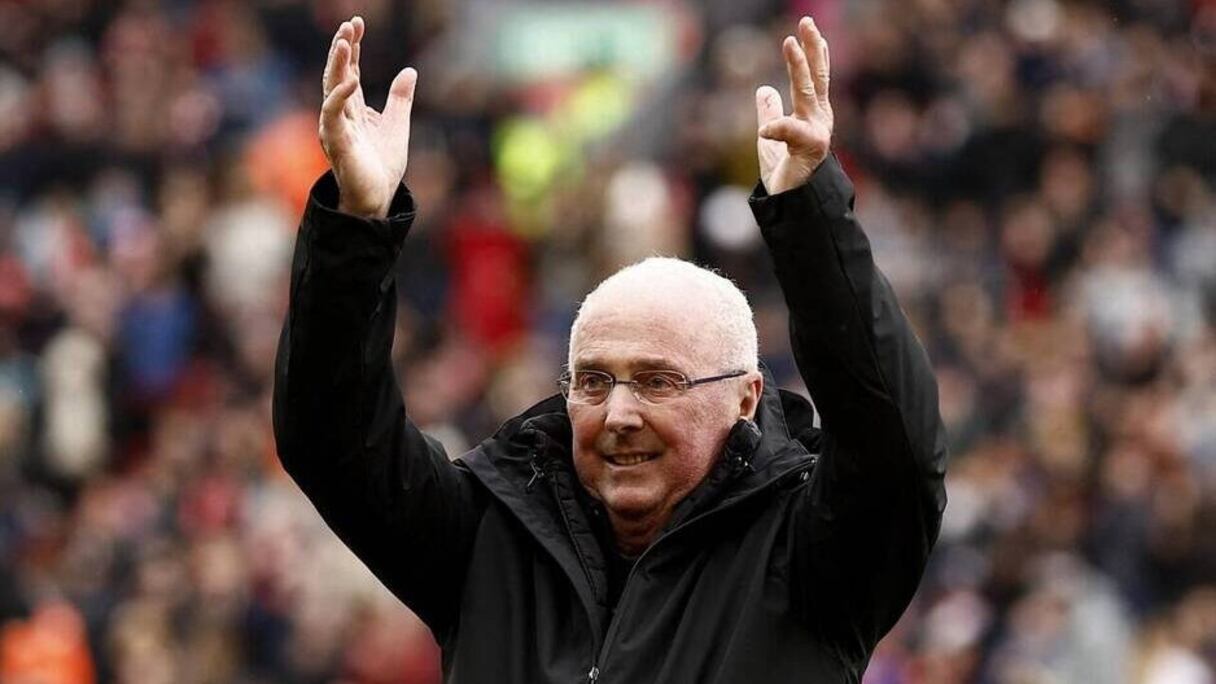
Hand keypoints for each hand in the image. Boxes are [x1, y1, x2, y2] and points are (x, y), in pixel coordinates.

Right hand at [320, 16, 416, 217]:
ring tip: (345, 41)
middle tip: (349, 24)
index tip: (358, 24)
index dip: (354, 48)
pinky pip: (332, 114)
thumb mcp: (398, 125)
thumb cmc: (382, 167)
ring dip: (337, 64)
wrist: (378, 200)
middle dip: (343, 48)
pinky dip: (339, 96)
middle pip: (338, 74)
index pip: (351, 71)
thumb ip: (400, 99)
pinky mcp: (337, 142)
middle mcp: (341, 114)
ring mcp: (336, 127)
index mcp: (354, 109)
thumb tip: (410, 71)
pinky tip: (351, 79)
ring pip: (331, 88)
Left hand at [756, 16, 833, 194]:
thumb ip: (770, 112)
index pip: (813, 78)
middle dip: (812, 49)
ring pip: (807, 93)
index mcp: (812, 116)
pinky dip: (778, 127)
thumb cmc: (787, 176)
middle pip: (815, 77)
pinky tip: (765, 128)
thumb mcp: (771, 139)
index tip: (806, 30)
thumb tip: (764, 89)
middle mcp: (819, 120)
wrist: (795, 207)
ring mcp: (817, 133)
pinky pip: (792, 132)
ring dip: (799, 67)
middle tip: (806, 22)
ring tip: (790, 44)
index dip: (811, 53)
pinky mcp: (809, 150)